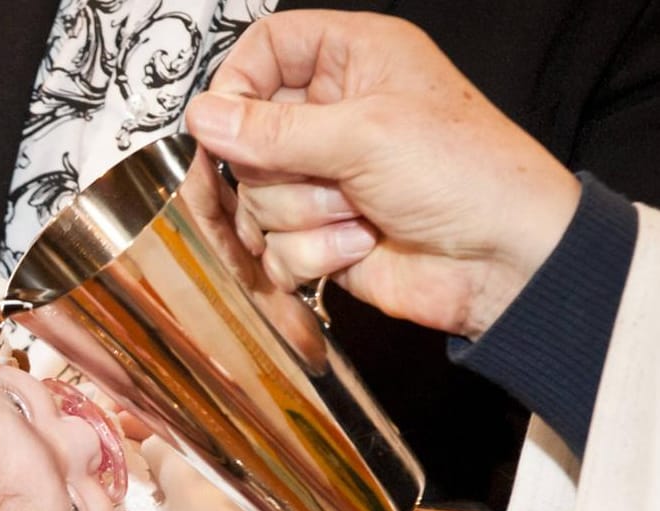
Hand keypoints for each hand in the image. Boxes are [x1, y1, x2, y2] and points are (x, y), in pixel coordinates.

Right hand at [183, 11, 579, 338]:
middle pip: (247, 135)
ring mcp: (323, 178)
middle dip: (282, 170)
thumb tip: (203, 117)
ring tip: (360, 214)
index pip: (264, 49)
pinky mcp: (319, 235)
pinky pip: (273, 247)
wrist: (505, 263)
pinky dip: (311, 254)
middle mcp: (333, 114)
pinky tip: (359, 245)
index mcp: (353, 60)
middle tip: (329, 176)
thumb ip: (273, 129)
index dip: (237, 85)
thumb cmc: (467, 174)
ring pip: (257, 197)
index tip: (227, 124)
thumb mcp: (365, 134)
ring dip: (304, 215)